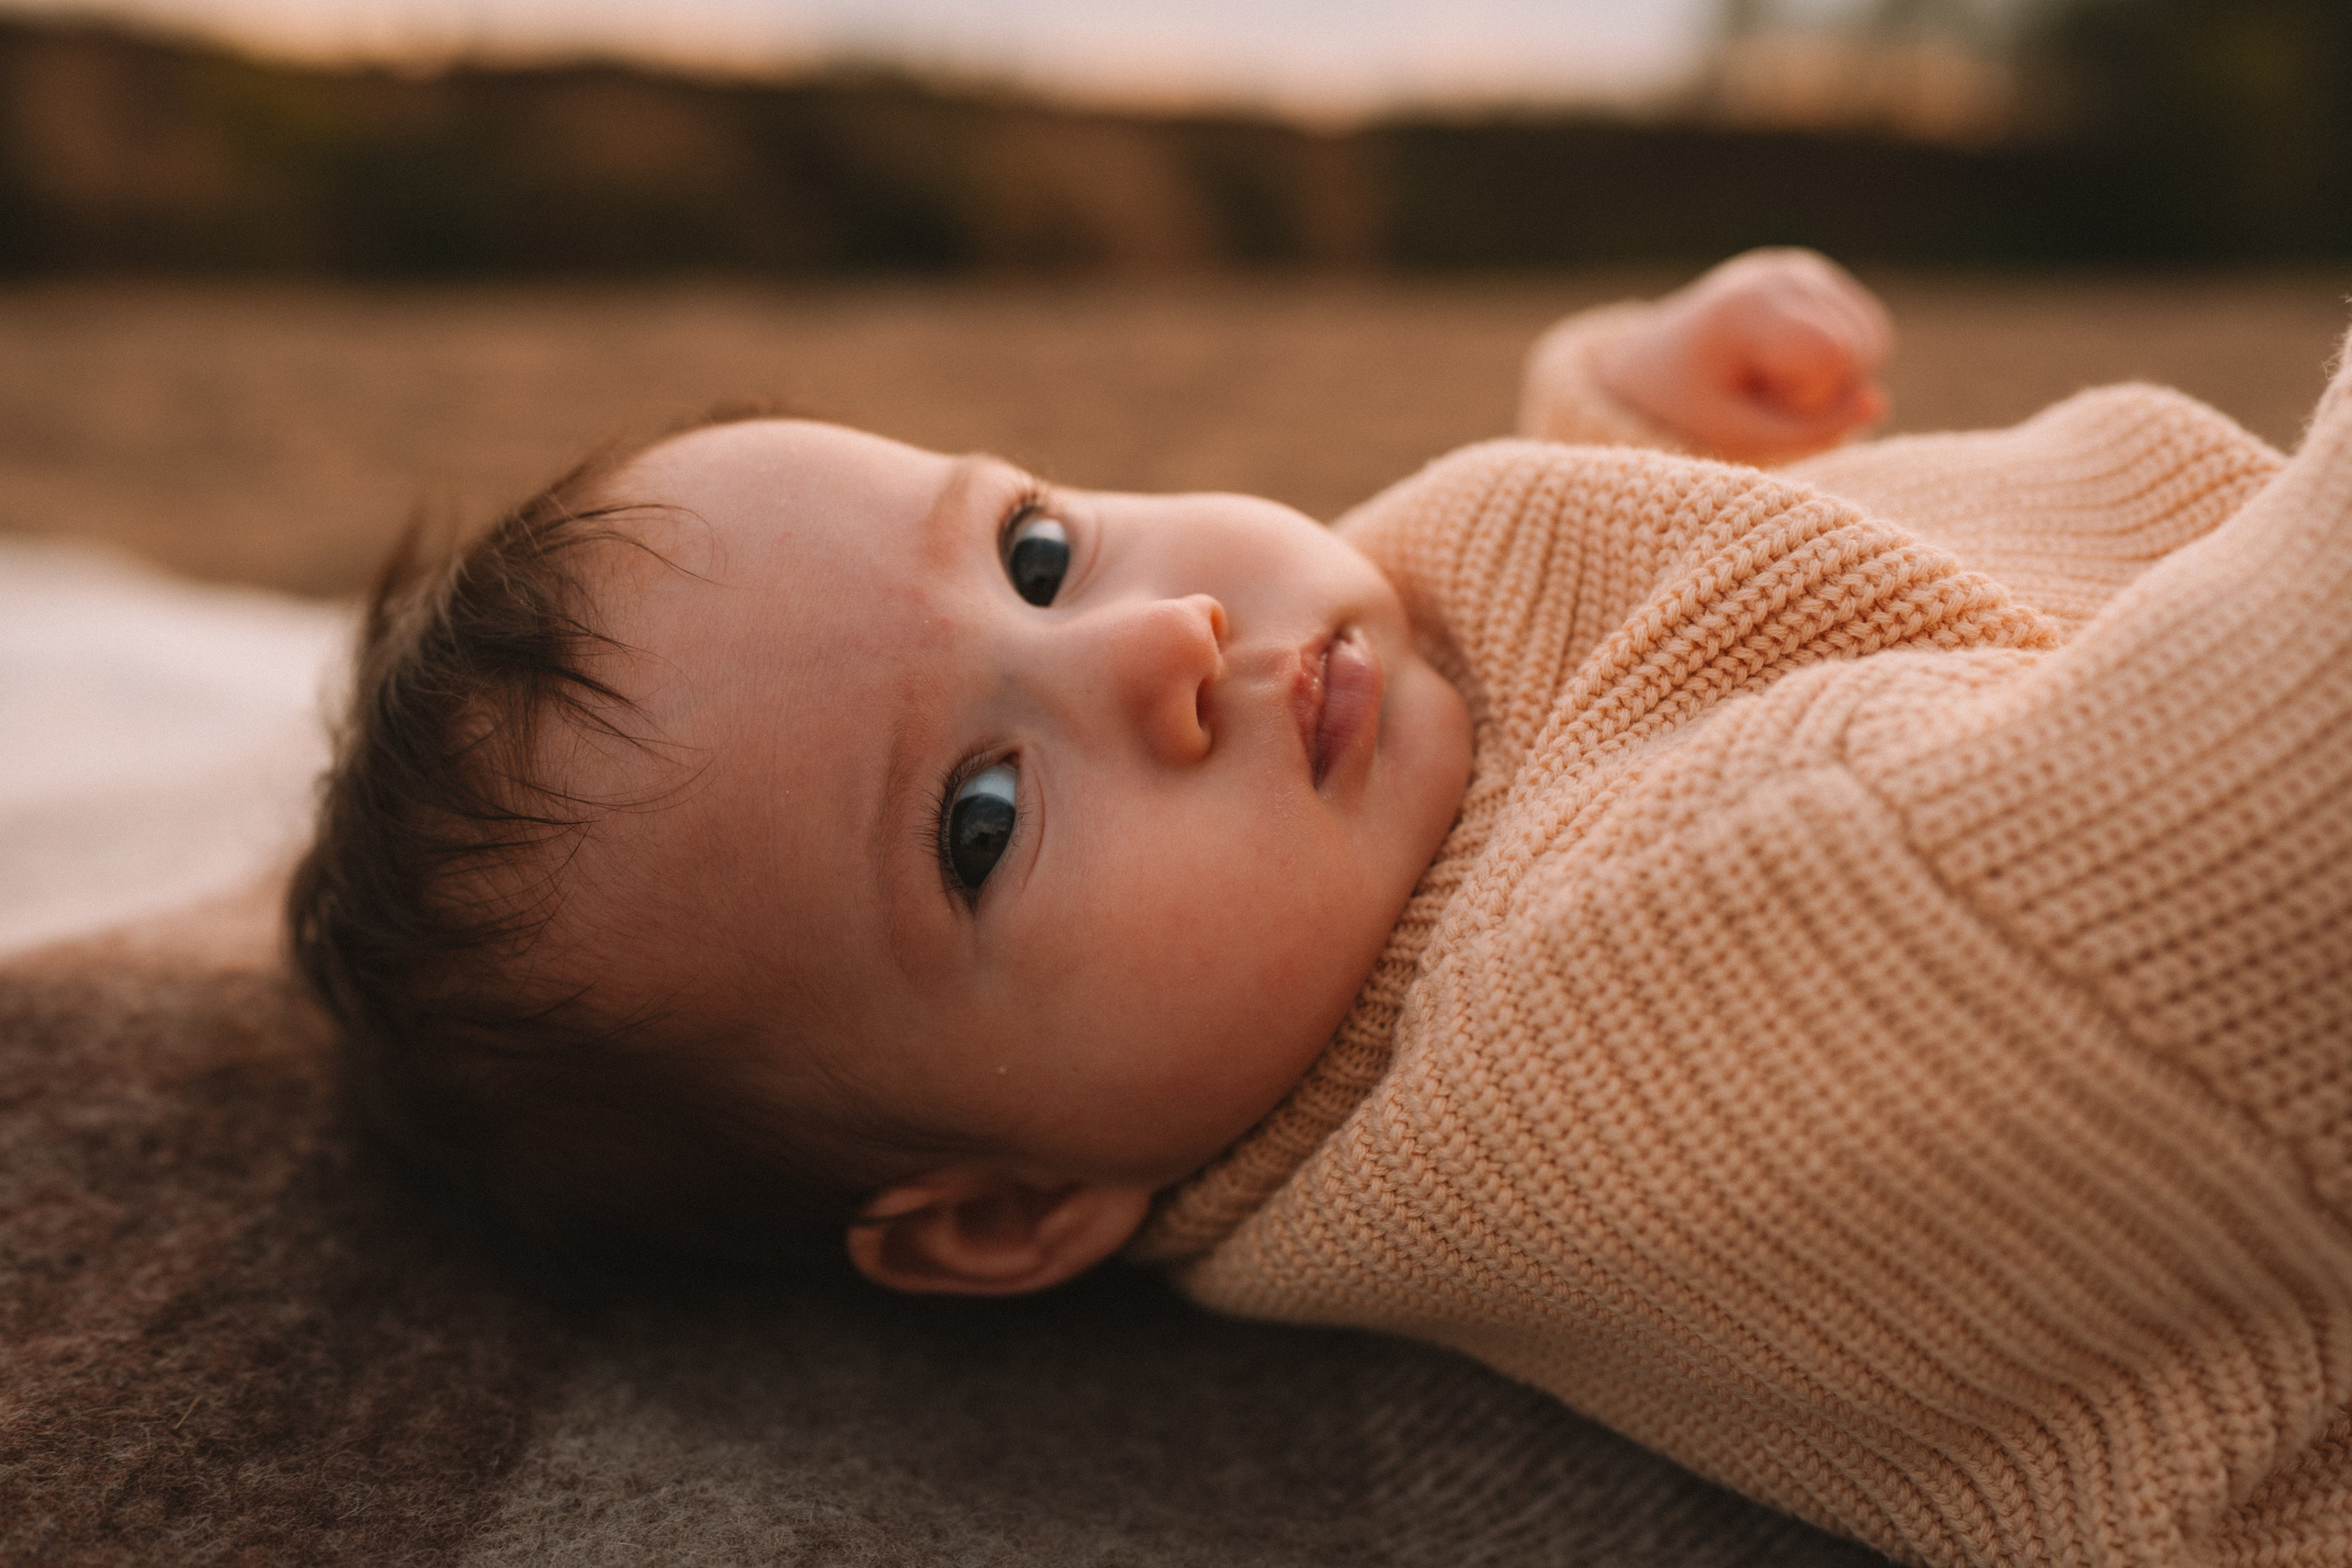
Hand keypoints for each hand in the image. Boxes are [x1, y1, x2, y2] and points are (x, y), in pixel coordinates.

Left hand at [1599, 248, 1893, 462]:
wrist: (1655, 361)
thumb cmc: (1689, 403)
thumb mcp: (1735, 434)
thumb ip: (1810, 431)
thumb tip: (1879, 402)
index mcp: (1749, 307)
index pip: (1833, 354)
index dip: (1809, 395)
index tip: (1756, 397)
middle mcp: (1782, 273)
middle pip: (1860, 350)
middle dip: (1821, 389)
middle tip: (1758, 390)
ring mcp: (1803, 269)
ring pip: (1874, 342)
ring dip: (1833, 378)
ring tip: (1769, 375)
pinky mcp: (1817, 276)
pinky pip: (1870, 333)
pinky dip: (1840, 363)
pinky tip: (1788, 360)